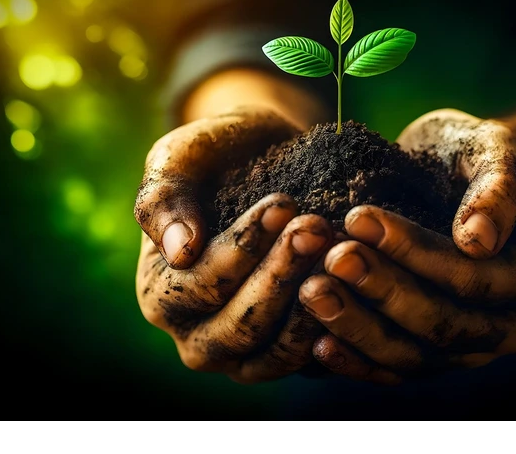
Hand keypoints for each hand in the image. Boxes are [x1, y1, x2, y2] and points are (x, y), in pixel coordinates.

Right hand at [134, 107, 330, 382]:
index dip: (242, 248)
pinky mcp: (286, 357)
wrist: (268, 155)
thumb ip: (165, 199)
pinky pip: (310, 360)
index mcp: (159, 294)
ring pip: (276, 352)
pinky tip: (356, 286)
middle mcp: (197, 335)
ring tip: (338, 252)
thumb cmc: (217, 155)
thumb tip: (180, 251)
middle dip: (280, 276)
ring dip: (311, 304)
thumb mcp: (180, 158)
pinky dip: (334, 329)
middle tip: (316, 228)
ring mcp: (244, 355)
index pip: (199, 285)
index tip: (283, 204)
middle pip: (239, 326)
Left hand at [298, 109, 515, 382]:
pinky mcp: (432, 358)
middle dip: (382, 292)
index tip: (360, 217)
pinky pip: (394, 370)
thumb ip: (498, 189)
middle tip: (331, 257)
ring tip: (311, 292)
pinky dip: (355, 361)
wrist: (456, 180)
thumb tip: (479, 241)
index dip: (415, 253)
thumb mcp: (496, 149)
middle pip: (443, 325)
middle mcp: (512, 328)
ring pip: (413, 357)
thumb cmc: (475, 156)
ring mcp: (471, 350)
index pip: (474, 278)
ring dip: (359, 329)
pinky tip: (316, 343)